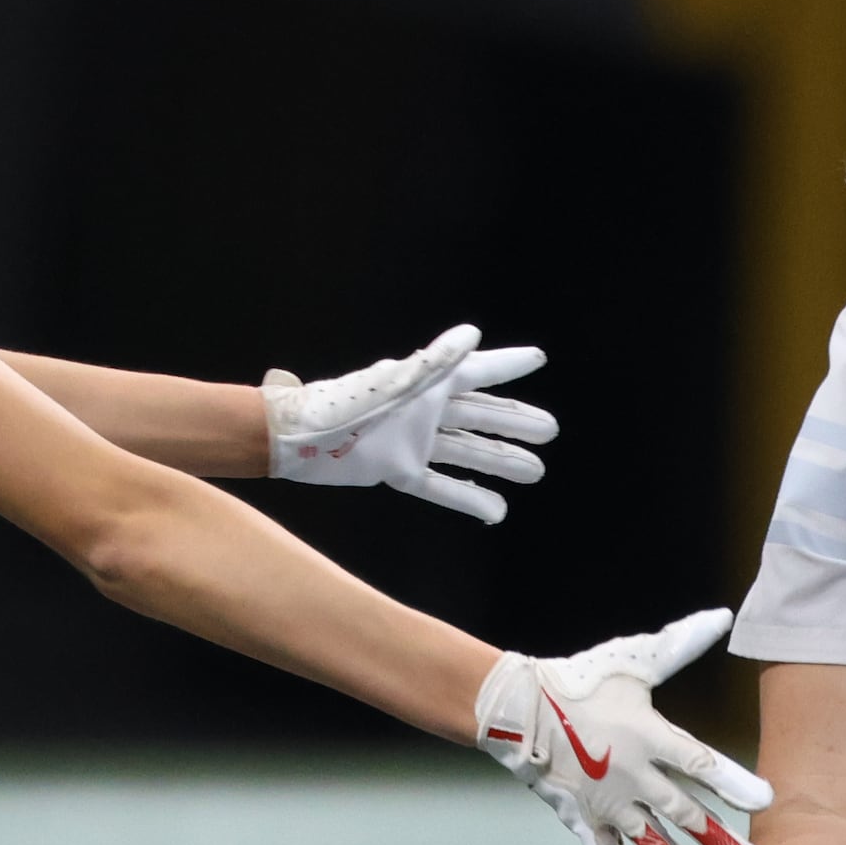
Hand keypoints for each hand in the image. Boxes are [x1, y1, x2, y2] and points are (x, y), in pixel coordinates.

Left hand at [265, 324, 556, 522]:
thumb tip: (472, 334)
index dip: (509, 365)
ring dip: (501, 461)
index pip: (477, 373)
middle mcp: (425, 411)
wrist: (296, 438)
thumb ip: (434, 361)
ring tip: (535, 471)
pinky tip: (496, 510)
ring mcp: (414, 441)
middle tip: (549, 430)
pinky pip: (441, 488)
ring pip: (469, 452)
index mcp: (426, 385)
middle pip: (481, 416)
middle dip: (516, 422)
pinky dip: (469, 498)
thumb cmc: (341, 404)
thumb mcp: (394, 381)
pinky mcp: (399, 469)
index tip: (538, 358)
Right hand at [475, 610, 774, 844]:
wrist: (519, 709)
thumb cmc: (583, 680)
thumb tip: (723, 616)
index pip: (698, 763)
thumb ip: (682, 643)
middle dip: (721, 843)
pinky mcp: (586, 825)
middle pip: (684, 815)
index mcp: (649, 738)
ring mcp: (608, 807)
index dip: (732, 781)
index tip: (767, 801)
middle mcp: (632, 778)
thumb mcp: (635, 659)